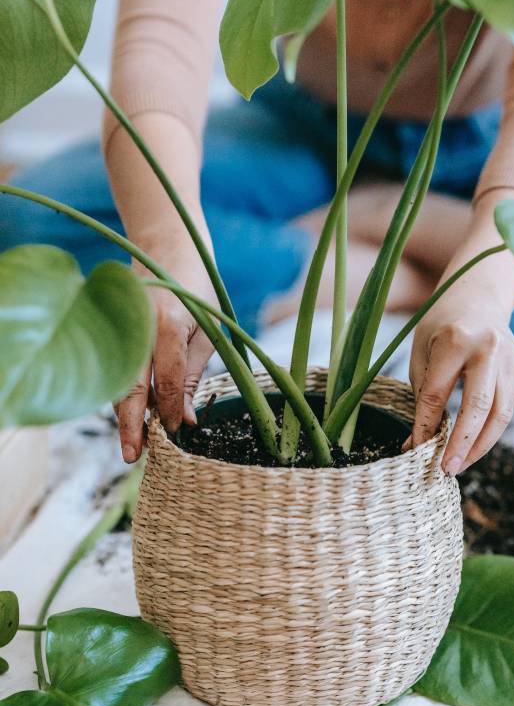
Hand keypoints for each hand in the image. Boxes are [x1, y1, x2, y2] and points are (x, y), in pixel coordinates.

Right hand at [115, 258, 216, 462]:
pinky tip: (130, 418)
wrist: (167, 249)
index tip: (173, 433)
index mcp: (168, 325)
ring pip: (118, 381)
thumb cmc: (197, 292)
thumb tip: (183, 420)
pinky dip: (121, 395)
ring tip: (132, 445)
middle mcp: (139, 328)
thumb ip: (192, 377)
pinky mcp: (113, 330)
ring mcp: (121, 328)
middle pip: (130, 387)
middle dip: (130, 425)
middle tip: (132, 457)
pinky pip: (116, 370)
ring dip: (123, 415)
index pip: (166, 381)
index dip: (167, 411)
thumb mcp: (208, 333)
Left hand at [408, 297, 513, 474]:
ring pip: (500, 415)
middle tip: (447, 470)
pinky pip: (506, 408)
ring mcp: (511, 359)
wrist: (479, 297)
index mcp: (456, 339)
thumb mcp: (421, 352)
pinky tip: (472, 442)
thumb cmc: (441, 327)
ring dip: (480, 446)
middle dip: (461, 444)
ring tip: (460, 464)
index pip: (437, 394)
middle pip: (478, 408)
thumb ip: (421, 396)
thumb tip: (416, 445)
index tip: (416, 450)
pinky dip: (489, 430)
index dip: (426, 426)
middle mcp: (489, 348)